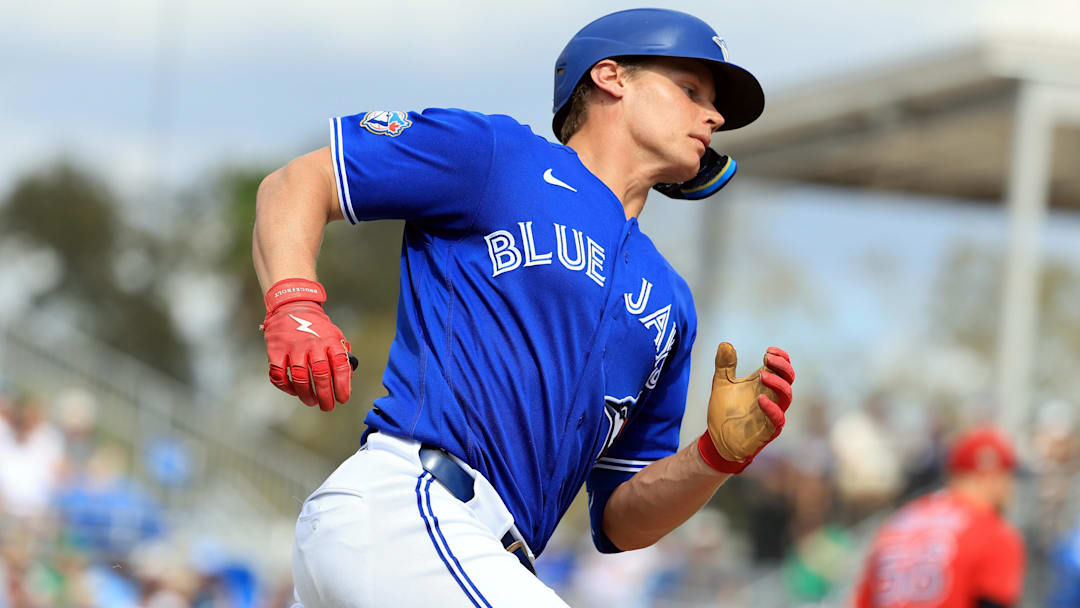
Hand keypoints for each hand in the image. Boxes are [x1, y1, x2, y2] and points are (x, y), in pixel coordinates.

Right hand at [261, 278, 354, 410]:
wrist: (292, 306)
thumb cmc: (317, 327)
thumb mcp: (335, 336)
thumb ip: (341, 357)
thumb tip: (346, 382)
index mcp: (330, 340)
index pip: (340, 366)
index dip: (343, 386)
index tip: (343, 399)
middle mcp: (313, 343)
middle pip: (320, 374)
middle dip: (325, 395)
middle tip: (327, 407)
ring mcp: (293, 347)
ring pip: (300, 377)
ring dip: (306, 394)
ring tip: (311, 401)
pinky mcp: (276, 350)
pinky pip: (279, 374)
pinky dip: (285, 387)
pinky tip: (292, 391)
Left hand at [698, 342, 793, 472]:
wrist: (716, 439)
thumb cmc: (724, 411)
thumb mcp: (721, 383)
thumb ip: (724, 365)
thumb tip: (725, 344)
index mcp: (763, 384)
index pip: (782, 368)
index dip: (781, 357)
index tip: (769, 350)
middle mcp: (771, 396)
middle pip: (789, 378)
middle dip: (782, 366)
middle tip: (768, 358)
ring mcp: (771, 413)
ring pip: (787, 396)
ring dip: (778, 382)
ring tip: (762, 374)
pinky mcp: (768, 429)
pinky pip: (778, 418)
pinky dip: (772, 408)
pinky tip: (760, 398)